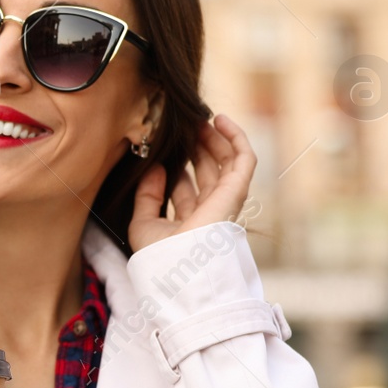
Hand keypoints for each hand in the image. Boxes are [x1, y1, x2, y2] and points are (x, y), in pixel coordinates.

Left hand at [129, 113, 255, 252]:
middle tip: (186, 129)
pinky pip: (244, 158)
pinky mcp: (236, 190)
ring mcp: (225, 201)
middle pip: (207, 173)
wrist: (178, 266)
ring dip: (214, 140)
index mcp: (189, 222)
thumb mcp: (144, 223)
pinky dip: (236, 138)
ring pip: (225, 163)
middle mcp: (210, 211)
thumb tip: (156, 167)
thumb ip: (147, 195)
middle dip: (197, 149)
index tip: (165, 150)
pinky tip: (220, 120)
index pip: (186, 190)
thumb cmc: (159, 254)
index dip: (178, 168)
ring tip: (200, 120)